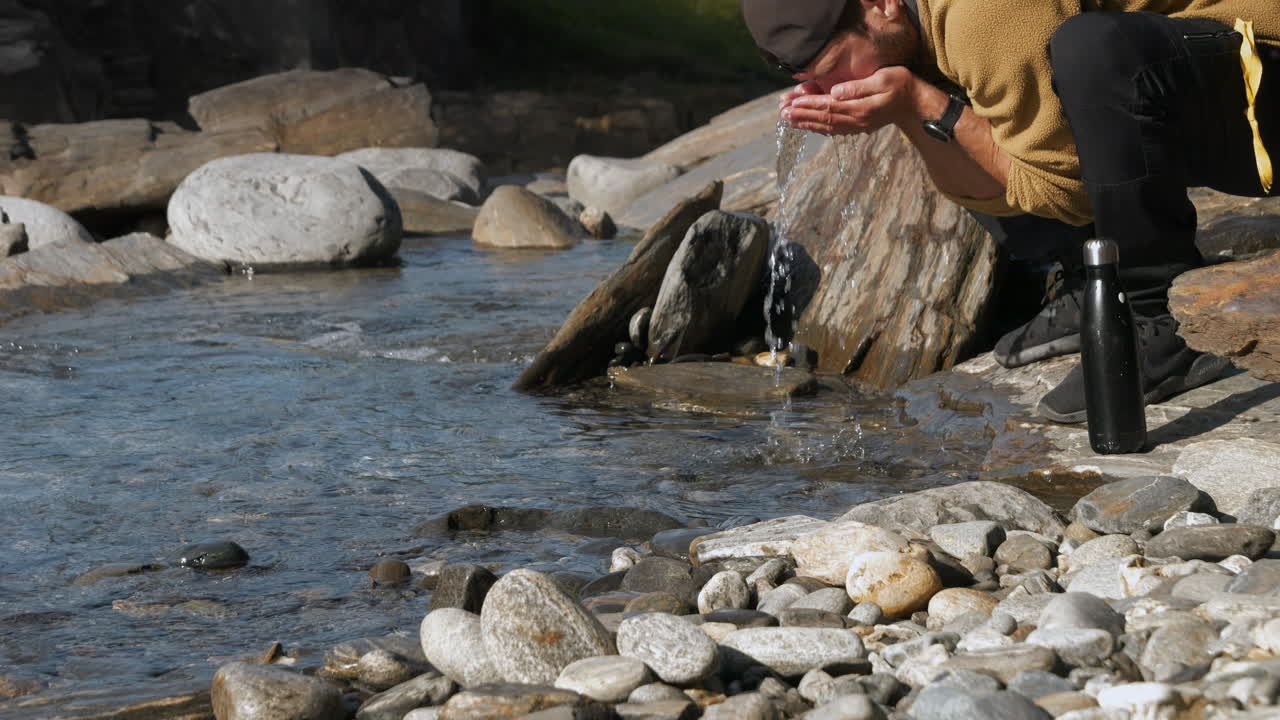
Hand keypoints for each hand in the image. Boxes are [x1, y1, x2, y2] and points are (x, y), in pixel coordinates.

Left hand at [782, 67, 918, 135]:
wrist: (916, 103)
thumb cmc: (901, 85)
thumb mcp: (882, 79)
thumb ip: (858, 87)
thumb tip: (835, 92)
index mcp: (860, 108)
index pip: (828, 107)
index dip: (808, 105)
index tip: (791, 103)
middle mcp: (857, 121)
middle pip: (824, 119)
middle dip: (802, 116)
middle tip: (782, 114)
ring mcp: (858, 127)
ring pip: (827, 127)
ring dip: (807, 124)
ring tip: (789, 121)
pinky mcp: (860, 127)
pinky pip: (835, 130)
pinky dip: (820, 128)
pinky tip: (809, 126)